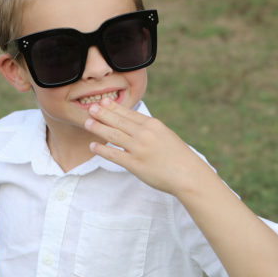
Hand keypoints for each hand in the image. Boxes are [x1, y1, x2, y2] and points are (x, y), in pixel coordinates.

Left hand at [85, 99, 208, 197]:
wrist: (189, 175)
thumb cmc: (178, 156)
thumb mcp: (165, 135)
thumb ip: (149, 129)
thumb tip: (132, 124)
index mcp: (153, 125)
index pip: (129, 113)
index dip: (114, 107)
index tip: (103, 101)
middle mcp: (144, 134)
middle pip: (118, 121)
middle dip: (102, 114)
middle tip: (90, 108)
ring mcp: (139, 149)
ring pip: (113, 135)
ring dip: (98, 128)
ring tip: (87, 123)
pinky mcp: (135, 164)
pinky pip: (113, 155)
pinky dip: (101, 149)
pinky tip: (92, 145)